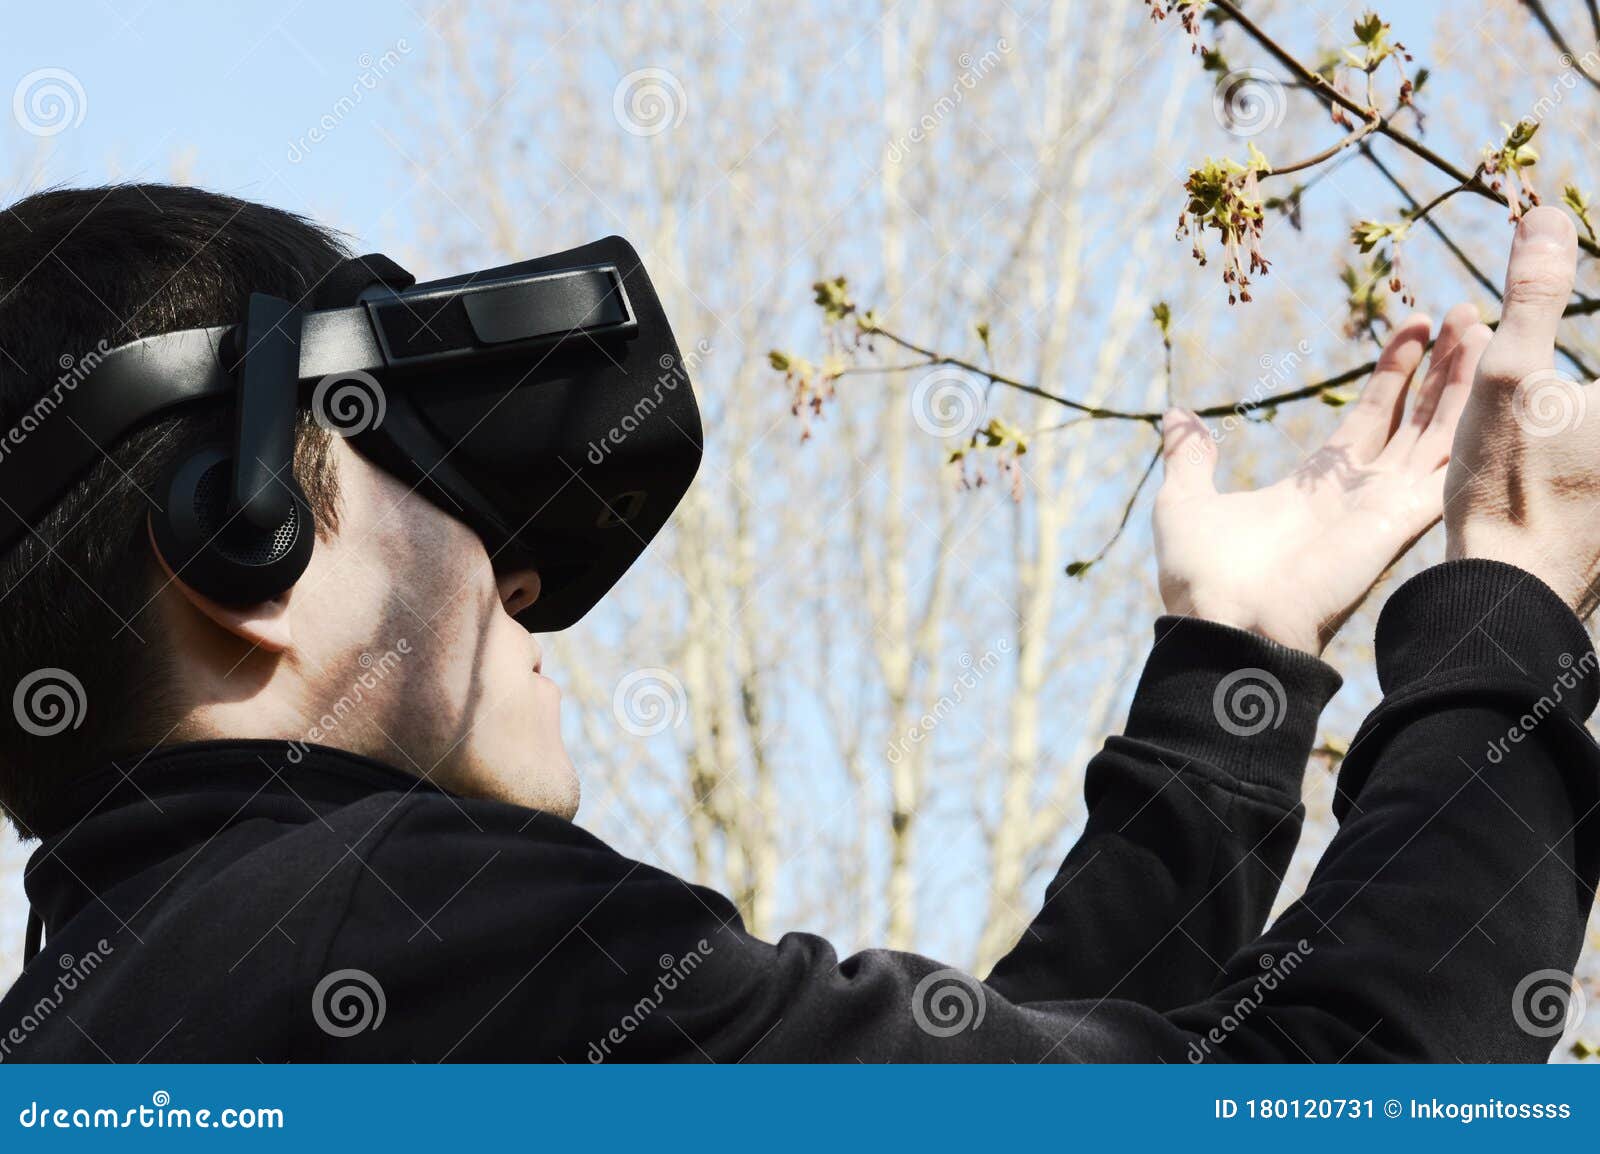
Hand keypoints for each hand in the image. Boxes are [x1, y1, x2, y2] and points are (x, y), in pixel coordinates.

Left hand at [1155, 306, 1490, 655]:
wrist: (1220, 622)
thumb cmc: (1202, 575)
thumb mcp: (1185, 500)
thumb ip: (1190, 457)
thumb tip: (1176, 418)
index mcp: (1317, 487)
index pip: (1372, 416)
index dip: (1394, 371)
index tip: (1410, 324)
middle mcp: (1358, 495)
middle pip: (1416, 418)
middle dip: (1441, 367)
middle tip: (1462, 312)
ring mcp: (1382, 508)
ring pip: (1440, 434)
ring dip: (1462, 384)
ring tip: (1479, 326)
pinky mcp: (1397, 524)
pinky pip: (1446, 471)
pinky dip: (1470, 428)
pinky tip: (1493, 386)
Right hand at [1443, 206, 1599, 615]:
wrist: (1511, 592)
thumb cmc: (1506, 485)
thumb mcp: (1505, 377)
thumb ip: (1533, 295)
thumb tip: (1542, 214)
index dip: (1570, 294)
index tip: (1563, 237)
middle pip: (1595, 382)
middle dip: (1550, 343)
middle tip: (1529, 325)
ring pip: (1596, 413)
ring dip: (1579, 399)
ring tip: (1526, 378)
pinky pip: (1599, 446)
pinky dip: (1589, 423)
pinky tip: (1568, 429)